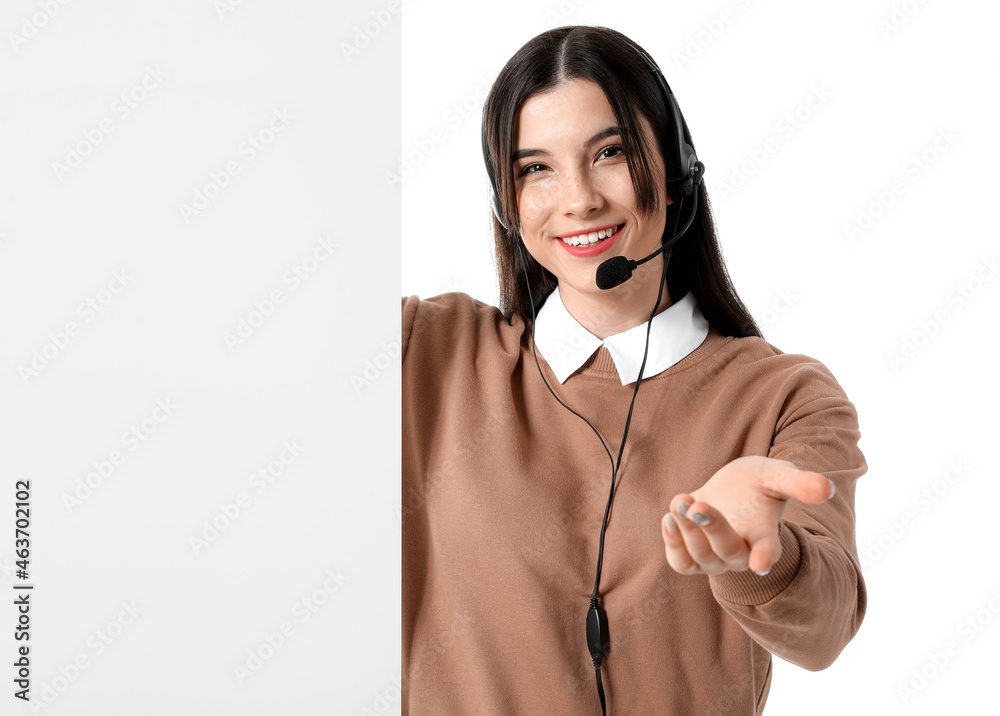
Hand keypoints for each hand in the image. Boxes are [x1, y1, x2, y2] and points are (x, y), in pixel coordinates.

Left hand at [660, 456, 834, 575]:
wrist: (730, 491)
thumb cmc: (758, 484)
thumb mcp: (777, 475)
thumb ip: (798, 483)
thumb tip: (826, 489)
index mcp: (766, 536)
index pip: (768, 551)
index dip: (765, 557)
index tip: (761, 563)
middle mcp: (741, 553)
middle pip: (728, 551)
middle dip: (712, 529)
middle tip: (697, 505)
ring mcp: (715, 558)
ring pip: (700, 557)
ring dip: (686, 530)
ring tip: (681, 500)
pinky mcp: (692, 556)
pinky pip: (680, 562)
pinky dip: (672, 542)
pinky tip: (669, 517)